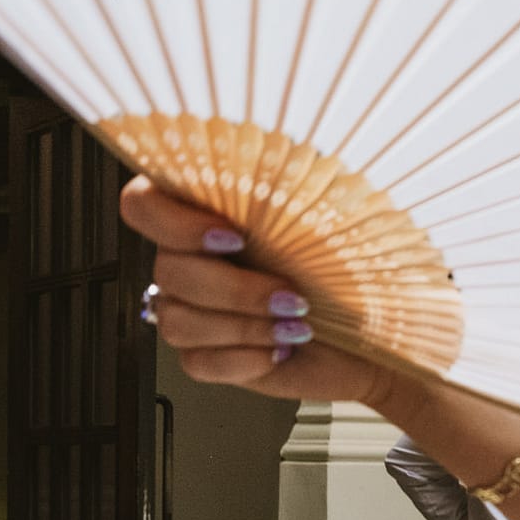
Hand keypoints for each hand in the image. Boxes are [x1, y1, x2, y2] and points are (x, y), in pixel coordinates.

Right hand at [120, 177, 395, 405]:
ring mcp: (192, 310)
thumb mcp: (331, 209)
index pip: (143, 205)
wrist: (376, 330)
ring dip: (244, 327)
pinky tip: (279, 350)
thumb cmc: (356, 265)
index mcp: (207, 211)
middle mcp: (191, 259)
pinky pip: (197, 363)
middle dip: (234, 288)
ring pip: (178, 322)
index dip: (174, 223)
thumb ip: (290, 183)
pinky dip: (244, 360)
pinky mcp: (206, 355)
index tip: (232, 236)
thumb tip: (280, 155)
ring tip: (293, 325)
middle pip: (168, 271)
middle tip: (290, 294)